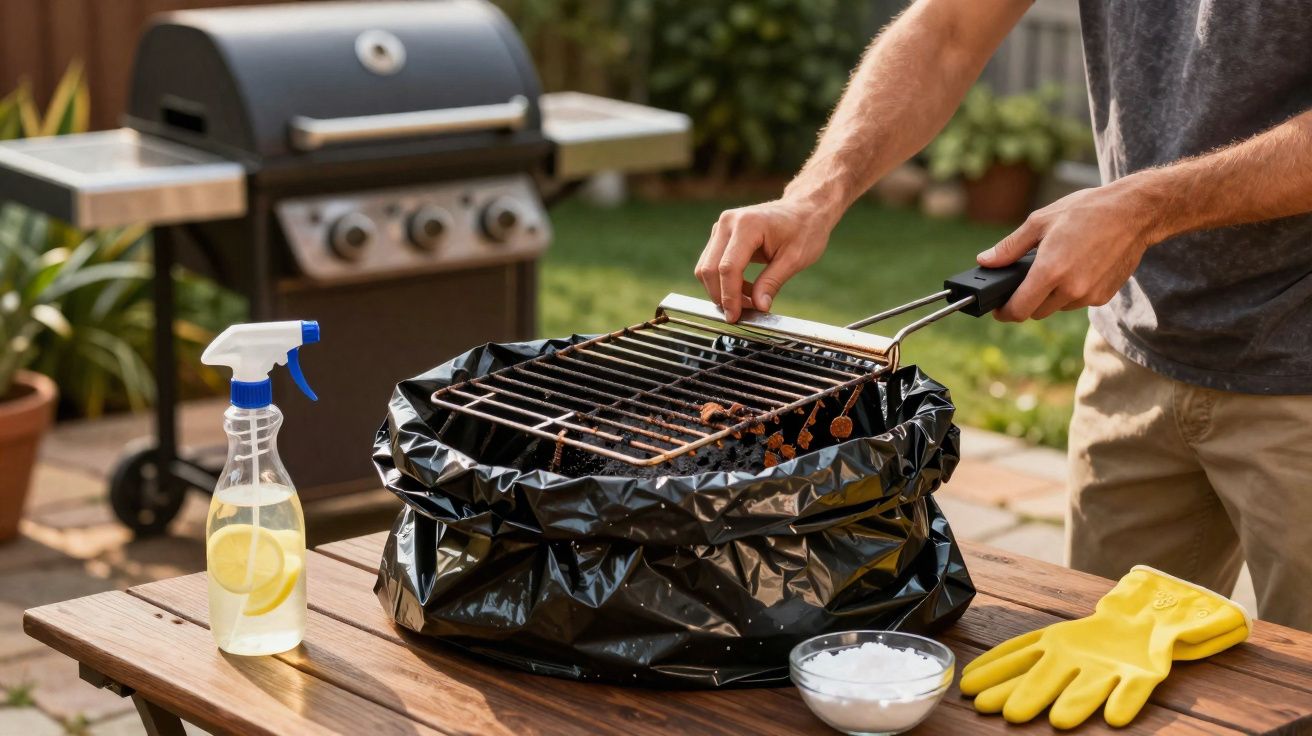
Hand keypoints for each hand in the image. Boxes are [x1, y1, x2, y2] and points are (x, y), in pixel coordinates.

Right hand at [695, 198, 833, 321]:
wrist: (803, 208)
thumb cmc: (804, 229)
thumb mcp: (794, 259)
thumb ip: (772, 283)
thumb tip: (759, 307)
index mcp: (748, 225)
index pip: (728, 267)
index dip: (729, 296)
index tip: (735, 317)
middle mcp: (728, 223)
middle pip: (710, 269)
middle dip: (722, 296)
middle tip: (742, 314)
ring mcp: (721, 227)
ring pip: (706, 268)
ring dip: (722, 290)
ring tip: (749, 300)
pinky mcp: (720, 235)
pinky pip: (712, 263)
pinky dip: (724, 281)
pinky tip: (745, 289)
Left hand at [978, 183, 1154, 320]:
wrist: (1134, 212)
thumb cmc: (1086, 211)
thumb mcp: (1040, 221)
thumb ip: (1010, 247)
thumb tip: (985, 261)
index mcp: (1050, 271)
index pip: (1019, 310)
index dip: (1005, 312)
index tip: (999, 309)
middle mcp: (1070, 289)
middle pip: (1036, 311)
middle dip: (1028, 299)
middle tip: (1029, 278)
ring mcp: (1089, 295)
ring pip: (1057, 308)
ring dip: (1051, 295)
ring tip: (1058, 265)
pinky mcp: (1104, 296)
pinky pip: (1078, 302)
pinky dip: (1072, 291)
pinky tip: (1078, 267)